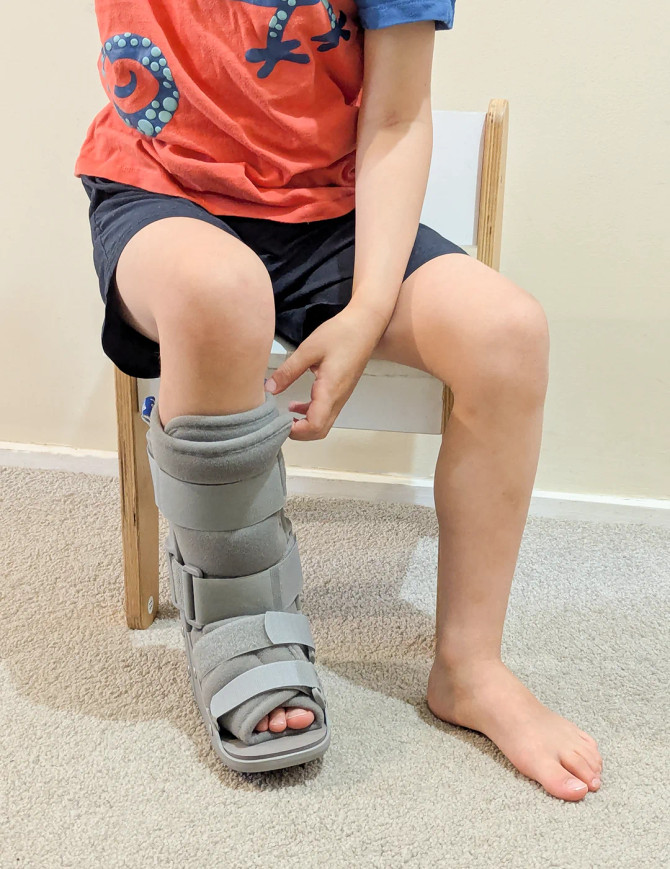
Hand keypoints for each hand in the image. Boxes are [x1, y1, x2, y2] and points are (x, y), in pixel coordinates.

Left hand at [265, 305, 386, 439]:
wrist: (366, 325)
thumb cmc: (341, 334)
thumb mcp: (309, 350)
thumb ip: (288, 371)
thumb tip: (269, 388)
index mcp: (330, 390)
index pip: (314, 425)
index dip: (295, 431)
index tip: (278, 423)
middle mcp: (338, 398)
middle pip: (319, 431)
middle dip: (298, 433)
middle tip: (277, 423)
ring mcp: (341, 396)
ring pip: (323, 423)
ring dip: (303, 425)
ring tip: (282, 416)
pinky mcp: (341, 391)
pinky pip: (325, 412)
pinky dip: (309, 414)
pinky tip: (295, 405)